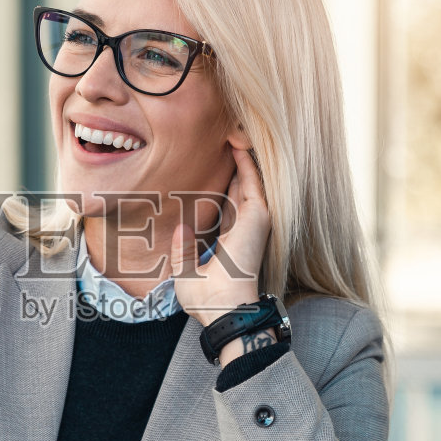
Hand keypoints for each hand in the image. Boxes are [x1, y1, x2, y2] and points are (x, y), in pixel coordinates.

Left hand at [168, 143, 271, 326]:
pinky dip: (247, 162)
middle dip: (231, 165)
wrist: (223, 308)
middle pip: (239, 188)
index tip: (209, 165)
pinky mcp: (258, 216)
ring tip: (231, 132)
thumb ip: (183, 251)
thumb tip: (181, 228)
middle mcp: (246, 228)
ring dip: (241, 157)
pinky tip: (238, 142)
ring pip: (249, 180)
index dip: (221, 184)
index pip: (228, 205)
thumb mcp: (185, 272)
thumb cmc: (206, 299)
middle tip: (222, 140)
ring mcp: (254, 221)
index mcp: (232, 241)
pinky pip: (252, 181)